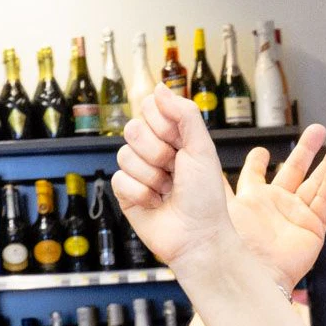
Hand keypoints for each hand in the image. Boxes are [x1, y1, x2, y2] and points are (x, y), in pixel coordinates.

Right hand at [110, 86, 235, 275]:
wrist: (199, 237)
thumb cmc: (206, 197)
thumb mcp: (202, 148)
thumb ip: (184, 114)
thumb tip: (160, 88)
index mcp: (173, 136)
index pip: (149, 107)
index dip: (164, 124)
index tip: (181, 144)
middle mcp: (153, 151)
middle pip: (133, 128)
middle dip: (157, 151)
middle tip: (174, 170)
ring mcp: (138, 171)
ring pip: (124, 154)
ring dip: (152, 176)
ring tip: (167, 190)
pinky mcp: (125, 192)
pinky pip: (119, 179)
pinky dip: (141, 193)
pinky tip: (155, 203)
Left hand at [229, 123, 325, 288]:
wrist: (251, 272)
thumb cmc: (231, 242)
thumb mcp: (216, 202)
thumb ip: (213, 180)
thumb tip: (193, 156)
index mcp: (252, 199)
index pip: (257, 175)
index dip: (258, 162)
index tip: (260, 151)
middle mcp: (275, 205)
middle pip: (294, 170)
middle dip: (306, 149)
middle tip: (318, 130)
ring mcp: (296, 216)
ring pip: (316, 183)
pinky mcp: (313, 229)